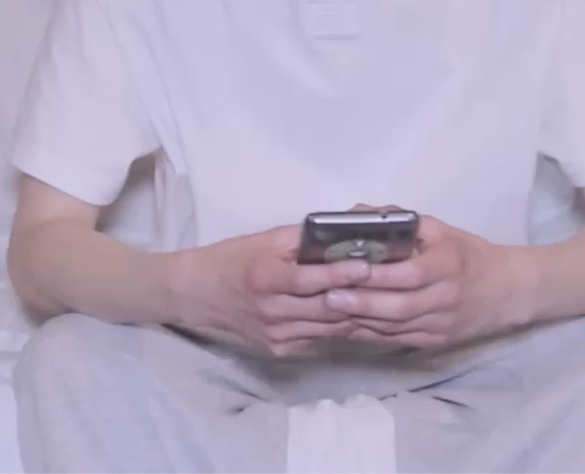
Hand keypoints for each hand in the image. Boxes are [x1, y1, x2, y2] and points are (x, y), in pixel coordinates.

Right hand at [166, 225, 369, 357]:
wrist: (194, 294)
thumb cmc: (229, 260)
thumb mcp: (261, 241)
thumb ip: (300, 240)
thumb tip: (341, 234)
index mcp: (264, 279)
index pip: (310, 280)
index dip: (341, 274)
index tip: (368, 265)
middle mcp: (271, 312)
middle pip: (326, 308)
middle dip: (360, 296)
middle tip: (391, 283)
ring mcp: (276, 336)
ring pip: (328, 327)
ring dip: (356, 314)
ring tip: (384, 299)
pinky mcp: (279, 350)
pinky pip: (317, 338)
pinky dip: (338, 326)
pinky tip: (359, 315)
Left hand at [321, 216, 534, 348]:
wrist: (510, 291)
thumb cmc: (471, 255)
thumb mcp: (443, 231)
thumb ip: (402, 221)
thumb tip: (358, 213)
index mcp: (449, 265)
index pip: (410, 274)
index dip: (378, 275)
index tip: (346, 270)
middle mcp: (446, 297)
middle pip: (399, 306)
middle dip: (362, 303)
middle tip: (327, 297)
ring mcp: (442, 324)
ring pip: (396, 327)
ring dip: (362, 322)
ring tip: (330, 313)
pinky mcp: (437, 341)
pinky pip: (399, 340)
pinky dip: (372, 335)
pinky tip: (349, 327)